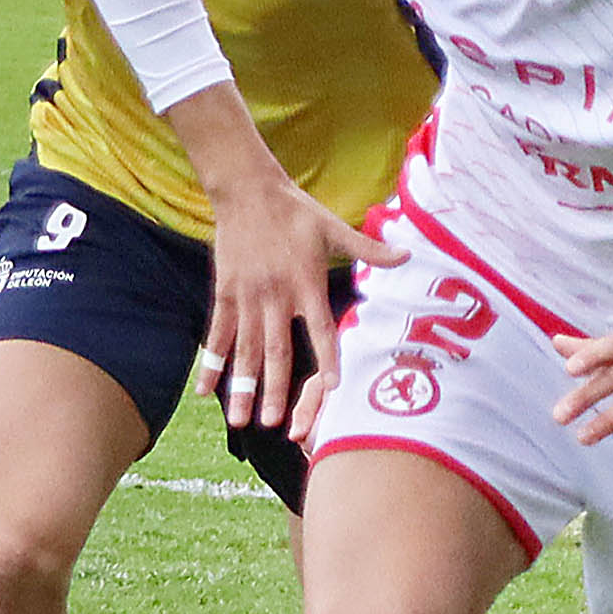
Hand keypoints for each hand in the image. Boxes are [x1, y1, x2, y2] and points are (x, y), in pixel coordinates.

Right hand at [201, 172, 401, 437]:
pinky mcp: (226, 292)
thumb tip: (408, 255)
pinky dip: (211, 363)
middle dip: (275, 389)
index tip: (333, 389)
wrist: (248, 190)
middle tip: (275, 423)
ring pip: (245, 349)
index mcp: (306, 282)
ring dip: (242, 386)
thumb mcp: (334, 227)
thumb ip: (369, 249)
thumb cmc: (295, 211)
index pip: (320, 329)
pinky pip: (218, 334)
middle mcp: (276, 295)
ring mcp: (248, 296)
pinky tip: (204, 391)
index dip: (328, 358)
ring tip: (240, 420)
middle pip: (276, 350)